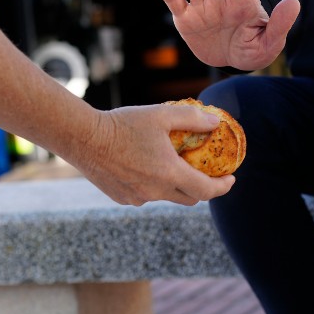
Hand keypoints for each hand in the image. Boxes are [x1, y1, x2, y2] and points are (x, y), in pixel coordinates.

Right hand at [75, 103, 234, 205]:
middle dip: (202, 188)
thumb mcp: (161, 115)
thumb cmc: (123, 124)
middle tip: (206, 173)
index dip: (223, 187)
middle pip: (190, 198)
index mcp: (169, 174)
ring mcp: (138, 198)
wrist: (83, 138)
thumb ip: (193, 119)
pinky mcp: (122, 198)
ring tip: (171, 165)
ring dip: (175, 185)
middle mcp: (155, 192)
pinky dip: (152, 185)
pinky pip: (145, 196)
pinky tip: (144, 167)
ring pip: (166, 196)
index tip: (231, 179)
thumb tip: (216, 123)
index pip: (207, 191)